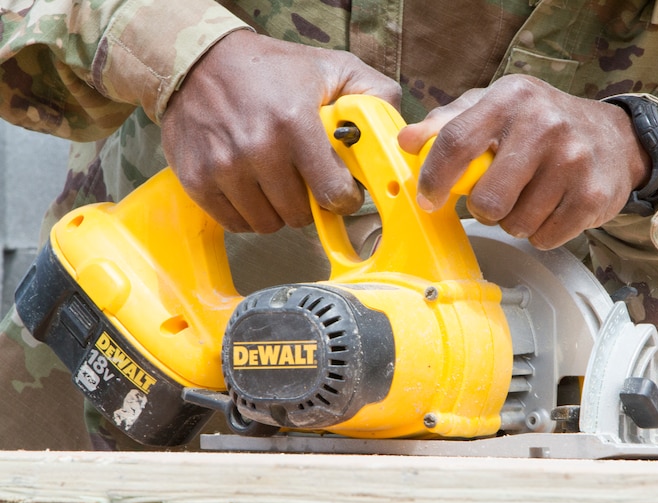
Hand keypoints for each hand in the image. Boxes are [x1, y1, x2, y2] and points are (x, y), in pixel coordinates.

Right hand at [161, 30, 400, 232]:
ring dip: (278, 211)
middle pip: (299, 216)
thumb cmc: (270, 69)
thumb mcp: (330, 67)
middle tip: (306, 183)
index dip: (344, 199)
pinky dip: (248, 214)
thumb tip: (399, 129)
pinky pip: (236, 223)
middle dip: (310, 204)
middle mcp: (257, 149)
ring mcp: (223, 168)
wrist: (198, 61)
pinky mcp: (197, 181)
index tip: (342, 191)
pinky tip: (252, 189)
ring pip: (268, 224)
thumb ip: (373, 93)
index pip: (333, 194)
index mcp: (295, 124)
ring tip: (278, 184)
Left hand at [397, 75, 650, 249]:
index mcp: (511, 98)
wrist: (613, 137)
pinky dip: (540, 232)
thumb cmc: (538, 123)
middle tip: (494, 197)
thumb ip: (446, 123)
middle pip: (487, 200)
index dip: (434, 178)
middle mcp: (545, 125)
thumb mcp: (493, 107)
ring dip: (513, 221)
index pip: (456, 142)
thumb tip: (407, 142)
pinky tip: (550, 207)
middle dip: (482, 208)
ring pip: (515, 224)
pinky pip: (544, 237)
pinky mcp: (592, 197)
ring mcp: (573, 161)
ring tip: (527, 198)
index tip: (428, 198)